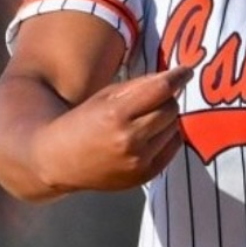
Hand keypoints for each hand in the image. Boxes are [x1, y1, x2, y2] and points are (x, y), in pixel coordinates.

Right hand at [33, 66, 192, 192]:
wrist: (60, 161)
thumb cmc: (82, 122)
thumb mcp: (104, 97)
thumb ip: (138, 86)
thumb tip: (173, 79)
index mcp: (116, 115)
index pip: (160, 90)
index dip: (177, 77)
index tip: (186, 71)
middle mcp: (130, 140)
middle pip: (170, 109)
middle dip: (167, 99)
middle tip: (155, 98)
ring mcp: (139, 161)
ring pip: (174, 128)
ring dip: (166, 119)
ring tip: (146, 119)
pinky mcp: (146, 175)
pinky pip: (173, 147)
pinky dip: (168, 137)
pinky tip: (151, 135)